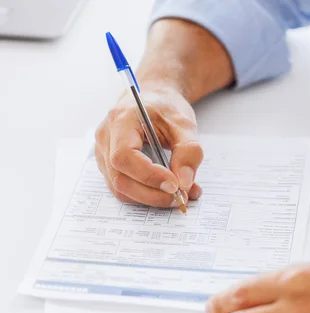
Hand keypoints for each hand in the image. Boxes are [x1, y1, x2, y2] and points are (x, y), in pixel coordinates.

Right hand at [95, 85, 202, 206]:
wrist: (153, 99)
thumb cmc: (166, 108)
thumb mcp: (185, 124)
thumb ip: (189, 151)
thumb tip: (184, 183)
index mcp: (121, 120)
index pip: (124, 156)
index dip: (149, 176)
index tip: (175, 185)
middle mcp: (106, 138)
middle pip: (120, 178)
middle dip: (152, 194)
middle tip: (181, 197)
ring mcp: (103, 153)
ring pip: (120, 188)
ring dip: (150, 198)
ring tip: (178, 195)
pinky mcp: (109, 166)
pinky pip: (124, 188)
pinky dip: (146, 195)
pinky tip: (166, 192)